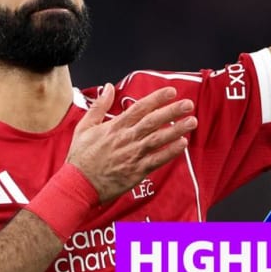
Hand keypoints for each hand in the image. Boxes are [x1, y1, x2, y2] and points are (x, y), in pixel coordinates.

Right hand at [67, 84, 196, 201]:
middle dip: (172, 111)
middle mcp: (126, 139)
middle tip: (188, 104)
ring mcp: (133, 155)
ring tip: (192, 121)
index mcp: (115, 126)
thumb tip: (108, 87)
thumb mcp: (84, 127)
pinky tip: (182, 144)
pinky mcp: (136, 171)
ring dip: (177, 129)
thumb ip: (99, 106)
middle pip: (153, 121)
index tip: (171, 92)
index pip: (139, 108)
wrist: (79, 184)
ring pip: (158, 139)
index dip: (157, 98)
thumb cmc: (81, 156)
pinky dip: (170, 152)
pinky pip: (157, 160)